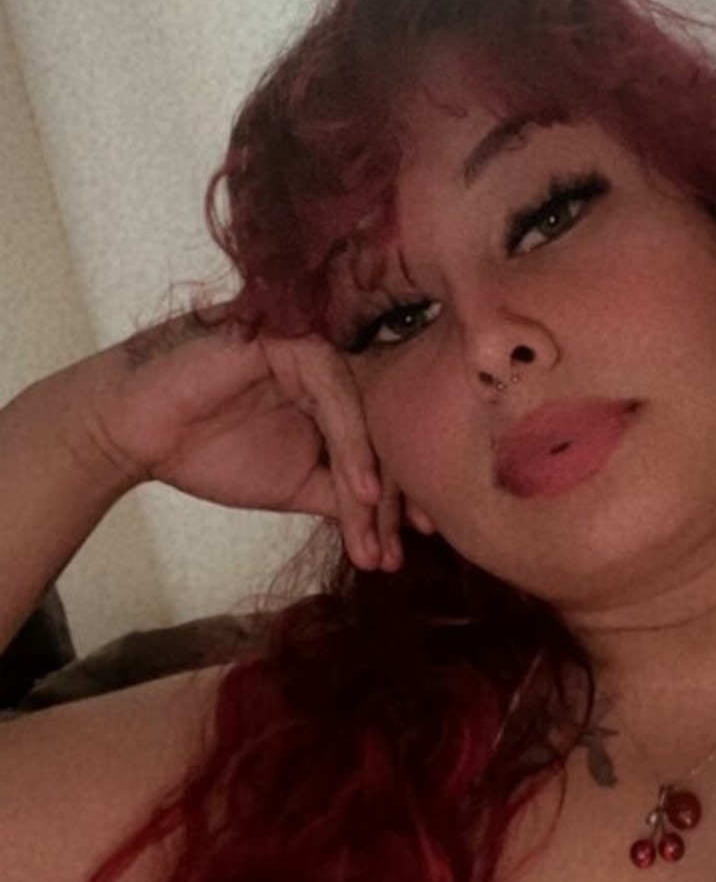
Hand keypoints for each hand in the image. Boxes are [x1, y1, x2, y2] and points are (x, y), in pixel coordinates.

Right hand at [72, 310, 434, 571]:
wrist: (137, 433)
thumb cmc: (208, 450)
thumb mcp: (292, 485)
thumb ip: (340, 494)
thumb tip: (389, 527)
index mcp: (336, 393)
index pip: (381, 440)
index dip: (400, 493)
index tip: (413, 545)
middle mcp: (333, 365)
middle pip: (382, 425)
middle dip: (399, 488)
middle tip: (410, 542)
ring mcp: (314, 346)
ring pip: (364, 412)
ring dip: (374, 474)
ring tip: (379, 524)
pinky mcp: (290, 336)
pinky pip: (334, 389)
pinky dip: (352, 440)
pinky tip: (361, 489)